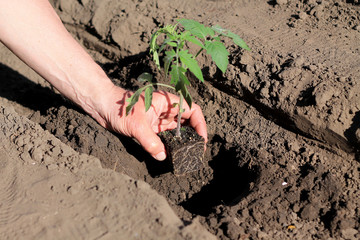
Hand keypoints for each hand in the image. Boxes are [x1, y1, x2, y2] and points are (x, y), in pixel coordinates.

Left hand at [93, 85, 207, 160]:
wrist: (102, 106)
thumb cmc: (120, 107)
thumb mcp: (136, 125)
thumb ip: (150, 141)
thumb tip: (162, 156)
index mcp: (167, 102)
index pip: (192, 111)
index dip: (200, 124)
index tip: (201, 139)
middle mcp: (166, 111)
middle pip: (187, 123)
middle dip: (193, 136)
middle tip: (196, 151)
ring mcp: (158, 120)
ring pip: (176, 132)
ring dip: (181, 142)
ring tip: (186, 155)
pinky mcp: (150, 128)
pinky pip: (164, 138)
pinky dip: (168, 146)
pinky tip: (170, 155)